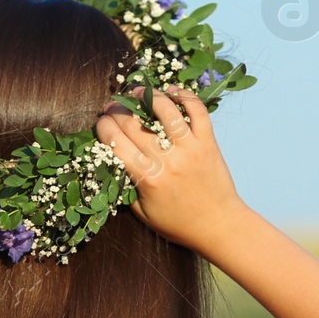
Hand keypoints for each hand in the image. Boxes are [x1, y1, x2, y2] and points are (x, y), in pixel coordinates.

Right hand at [94, 84, 247, 254]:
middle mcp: (167, 161)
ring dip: (147, 96)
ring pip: (165, 111)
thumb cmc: (179, 223)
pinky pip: (198, 112)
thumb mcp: (143, 213)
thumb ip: (125, 187)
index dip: (103, 127)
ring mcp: (190, 148)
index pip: (116, 144)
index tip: (100, 123)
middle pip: (133, 124)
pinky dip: (185, 97)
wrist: (219, 225)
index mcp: (148, 179)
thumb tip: (109, 160)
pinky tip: (172, 91)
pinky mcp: (208, 142)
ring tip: (137, 92)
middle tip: (111, 107)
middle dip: (116, 110)